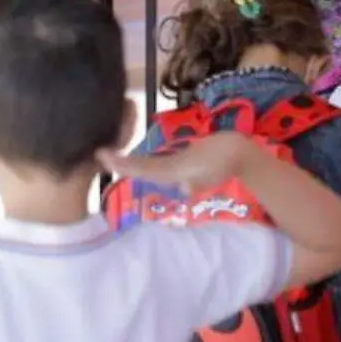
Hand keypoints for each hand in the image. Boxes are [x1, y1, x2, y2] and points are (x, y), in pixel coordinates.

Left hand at [97, 132, 255, 191]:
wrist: (242, 155)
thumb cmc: (226, 158)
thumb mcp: (211, 168)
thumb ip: (196, 179)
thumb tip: (184, 189)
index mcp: (174, 175)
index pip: (141, 170)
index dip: (122, 164)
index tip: (102, 155)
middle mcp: (170, 175)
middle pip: (139, 170)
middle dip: (119, 163)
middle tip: (98, 152)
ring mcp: (175, 171)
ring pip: (144, 167)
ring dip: (127, 162)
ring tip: (108, 153)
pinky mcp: (179, 164)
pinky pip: (154, 162)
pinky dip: (140, 160)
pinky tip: (131, 155)